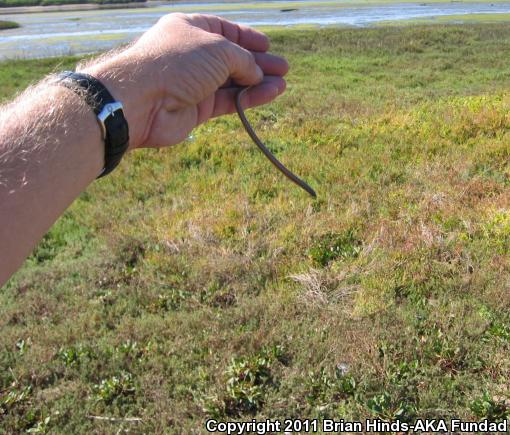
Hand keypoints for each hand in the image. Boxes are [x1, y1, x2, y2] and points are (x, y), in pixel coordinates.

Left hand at [81, 13, 288, 149]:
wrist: (143, 100)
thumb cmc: (178, 62)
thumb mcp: (219, 48)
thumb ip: (243, 59)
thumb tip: (258, 72)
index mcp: (190, 29)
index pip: (223, 30)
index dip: (246, 37)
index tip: (267, 44)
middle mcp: (191, 56)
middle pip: (231, 58)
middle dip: (258, 62)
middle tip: (283, 68)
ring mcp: (194, 84)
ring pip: (232, 82)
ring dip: (258, 83)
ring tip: (282, 84)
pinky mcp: (196, 110)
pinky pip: (228, 101)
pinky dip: (249, 98)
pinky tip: (270, 94)